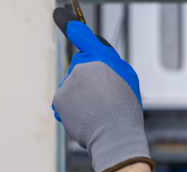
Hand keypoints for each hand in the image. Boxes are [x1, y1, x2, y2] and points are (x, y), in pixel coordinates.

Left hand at [52, 7, 152, 171]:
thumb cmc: (125, 109)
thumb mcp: (128, 78)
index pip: (82, 35)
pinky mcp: (59, 99)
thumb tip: (96, 60)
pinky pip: (65, 101)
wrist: (114, 136)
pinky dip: (72, 109)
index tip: (66, 19)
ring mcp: (68, 83)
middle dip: (88, 79)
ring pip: (72, 85)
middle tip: (104, 97)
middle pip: (80, 67)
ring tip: (97, 111)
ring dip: (81, 96)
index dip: (74, 27)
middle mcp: (81, 66)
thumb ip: (110, 63)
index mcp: (100, 58)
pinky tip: (86, 117)